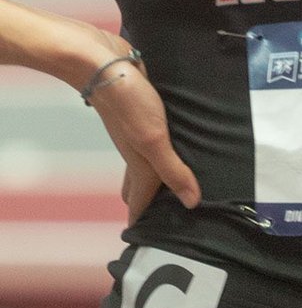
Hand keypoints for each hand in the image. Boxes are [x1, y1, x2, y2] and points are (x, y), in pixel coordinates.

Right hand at [83, 32, 200, 220]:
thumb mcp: (153, 139)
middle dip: (155, 200)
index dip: (145, 224)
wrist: (104, 64)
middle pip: (143, 184)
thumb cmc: (128, 103)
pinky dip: (169, 141)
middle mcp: (137, 151)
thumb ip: (172, 169)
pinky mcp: (145, 110)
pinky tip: (183, 135)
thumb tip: (191, 203)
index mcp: (138, 165)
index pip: (138, 203)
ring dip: (166, 169)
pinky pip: (159, 133)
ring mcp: (139, 130)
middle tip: (177, 210)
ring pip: (151, 158)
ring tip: (188, 175)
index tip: (157, 243)